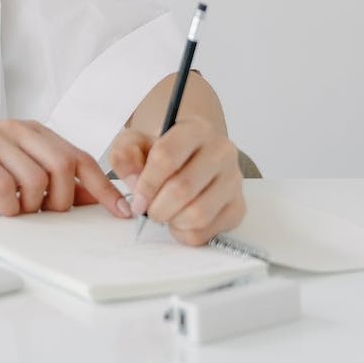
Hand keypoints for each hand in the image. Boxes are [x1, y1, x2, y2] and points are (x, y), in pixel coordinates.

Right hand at [0, 119, 132, 219]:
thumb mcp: (13, 163)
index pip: (80, 157)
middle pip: (64, 165)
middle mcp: (18, 131)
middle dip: (64, 200)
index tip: (121, 211)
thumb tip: (89, 199)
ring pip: (36, 177)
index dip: (103, 187)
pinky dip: (9, 205)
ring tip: (21, 212)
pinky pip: (3, 183)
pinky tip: (3, 209)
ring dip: (34, 206)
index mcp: (34, 132)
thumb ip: (48, 176)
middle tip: (49, 215)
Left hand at [108, 115, 245, 244]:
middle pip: (183, 188)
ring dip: (172, 220)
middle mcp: (221, 151)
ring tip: (163, 213)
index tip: (136, 198)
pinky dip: (186, 233)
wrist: (189, 160)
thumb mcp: (136, 143)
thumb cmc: (162, 152)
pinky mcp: (238, 207)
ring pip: (198, 214)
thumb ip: (125, 155)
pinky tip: (178, 220)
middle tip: (147, 210)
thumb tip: (135, 183)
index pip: (167, 156)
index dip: (147, 183)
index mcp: (196, 129)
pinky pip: (208, 231)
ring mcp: (233, 180)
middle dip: (157, 207)